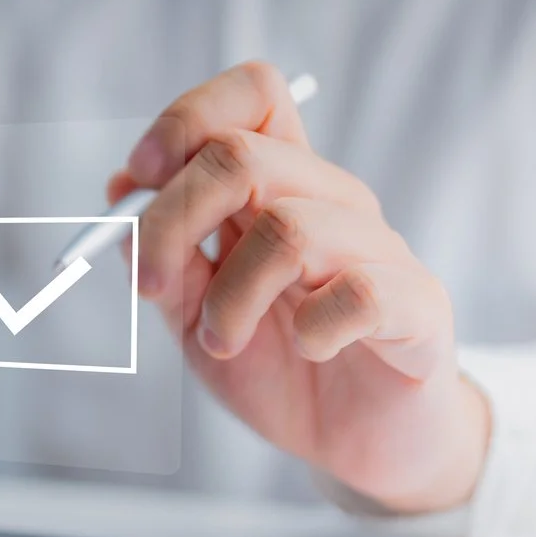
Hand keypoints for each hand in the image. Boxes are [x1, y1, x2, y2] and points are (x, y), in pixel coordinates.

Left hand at [111, 61, 489, 513]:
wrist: (356, 441)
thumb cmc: (278, 364)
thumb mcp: (194, 312)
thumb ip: (160, 254)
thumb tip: (118, 188)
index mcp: (281, 186)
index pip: (253, 95)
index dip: (188, 118)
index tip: (141, 175)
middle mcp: (332, 201)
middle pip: (244, 154)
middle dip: (172, 219)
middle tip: (153, 288)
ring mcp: (379, 249)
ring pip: (288, 227)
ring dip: (230, 297)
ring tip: (223, 342)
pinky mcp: (417, 305)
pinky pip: (359, 291)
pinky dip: (314, 329)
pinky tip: (309, 351)